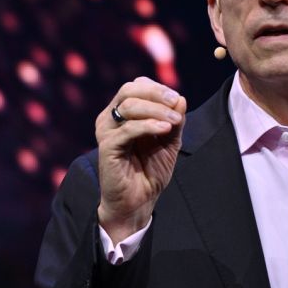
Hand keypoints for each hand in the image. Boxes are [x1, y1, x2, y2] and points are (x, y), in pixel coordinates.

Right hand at [95, 76, 186, 243]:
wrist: (139, 201)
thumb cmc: (151, 171)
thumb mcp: (170, 141)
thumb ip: (175, 120)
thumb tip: (181, 98)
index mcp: (123, 113)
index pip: (136, 86)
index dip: (158, 89)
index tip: (177, 100)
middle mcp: (110, 118)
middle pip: (129, 90)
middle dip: (156, 93)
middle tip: (176, 103)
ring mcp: (106, 131)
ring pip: (128, 106)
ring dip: (156, 110)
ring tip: (175, 121)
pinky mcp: (107, 147)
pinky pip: (127, 129)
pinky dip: (149, 125)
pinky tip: (165, 129)